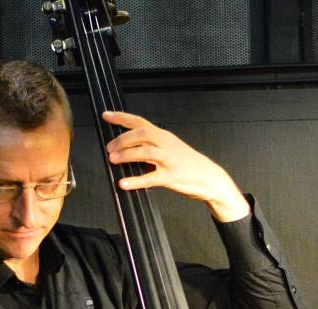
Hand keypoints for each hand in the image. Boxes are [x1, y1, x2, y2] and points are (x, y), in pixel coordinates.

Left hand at [102, 111, 250, 222]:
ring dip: (126, 155)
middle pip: (142, 134)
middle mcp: (167, 144)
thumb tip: (127, 148)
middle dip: (122, 140)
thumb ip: (151, 146)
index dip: (122, 118)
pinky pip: (151, 178)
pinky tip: (124, 183)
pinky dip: (136, 181)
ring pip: (145, 152)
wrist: (210, 177)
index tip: (106, 115)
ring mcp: (170, 160)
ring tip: (113, 160)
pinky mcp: (172, 177)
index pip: (140, 122)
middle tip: (109, 148)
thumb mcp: (170, 148)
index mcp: (164, 136)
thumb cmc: (188, 164)